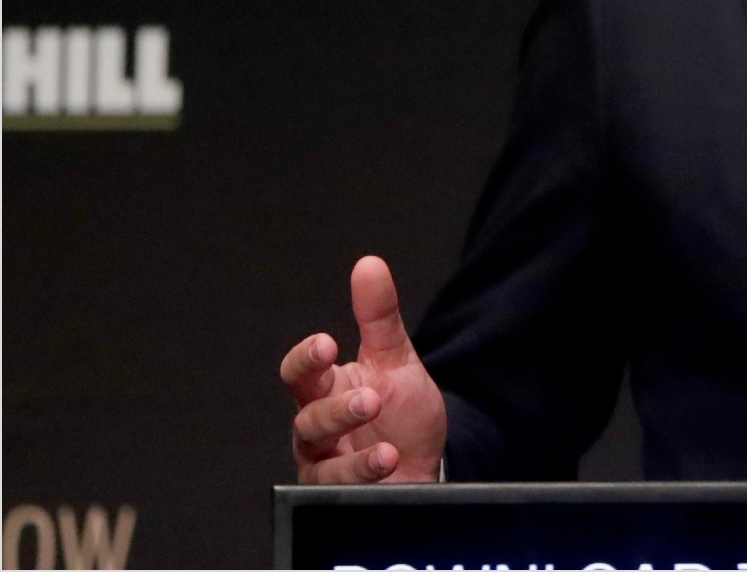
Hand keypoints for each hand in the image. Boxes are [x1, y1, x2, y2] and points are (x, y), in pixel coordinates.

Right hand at [280, 256, 447, 483]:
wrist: (428, 464)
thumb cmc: (402, 412)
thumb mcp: (396, 360)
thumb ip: (379, 317)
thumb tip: (369, 264)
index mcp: (326, 390)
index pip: (299, 373)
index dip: (306, 360)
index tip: (327, 345)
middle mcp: (318, 431)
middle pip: (307, 420)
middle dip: (336, 411)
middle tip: (371, 399)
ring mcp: (327, 469)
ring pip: (320, 465)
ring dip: (353, 459)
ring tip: (386, 450)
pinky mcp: (342, 501)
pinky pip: (340, 496)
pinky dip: (363, 481)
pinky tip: (388, 466)